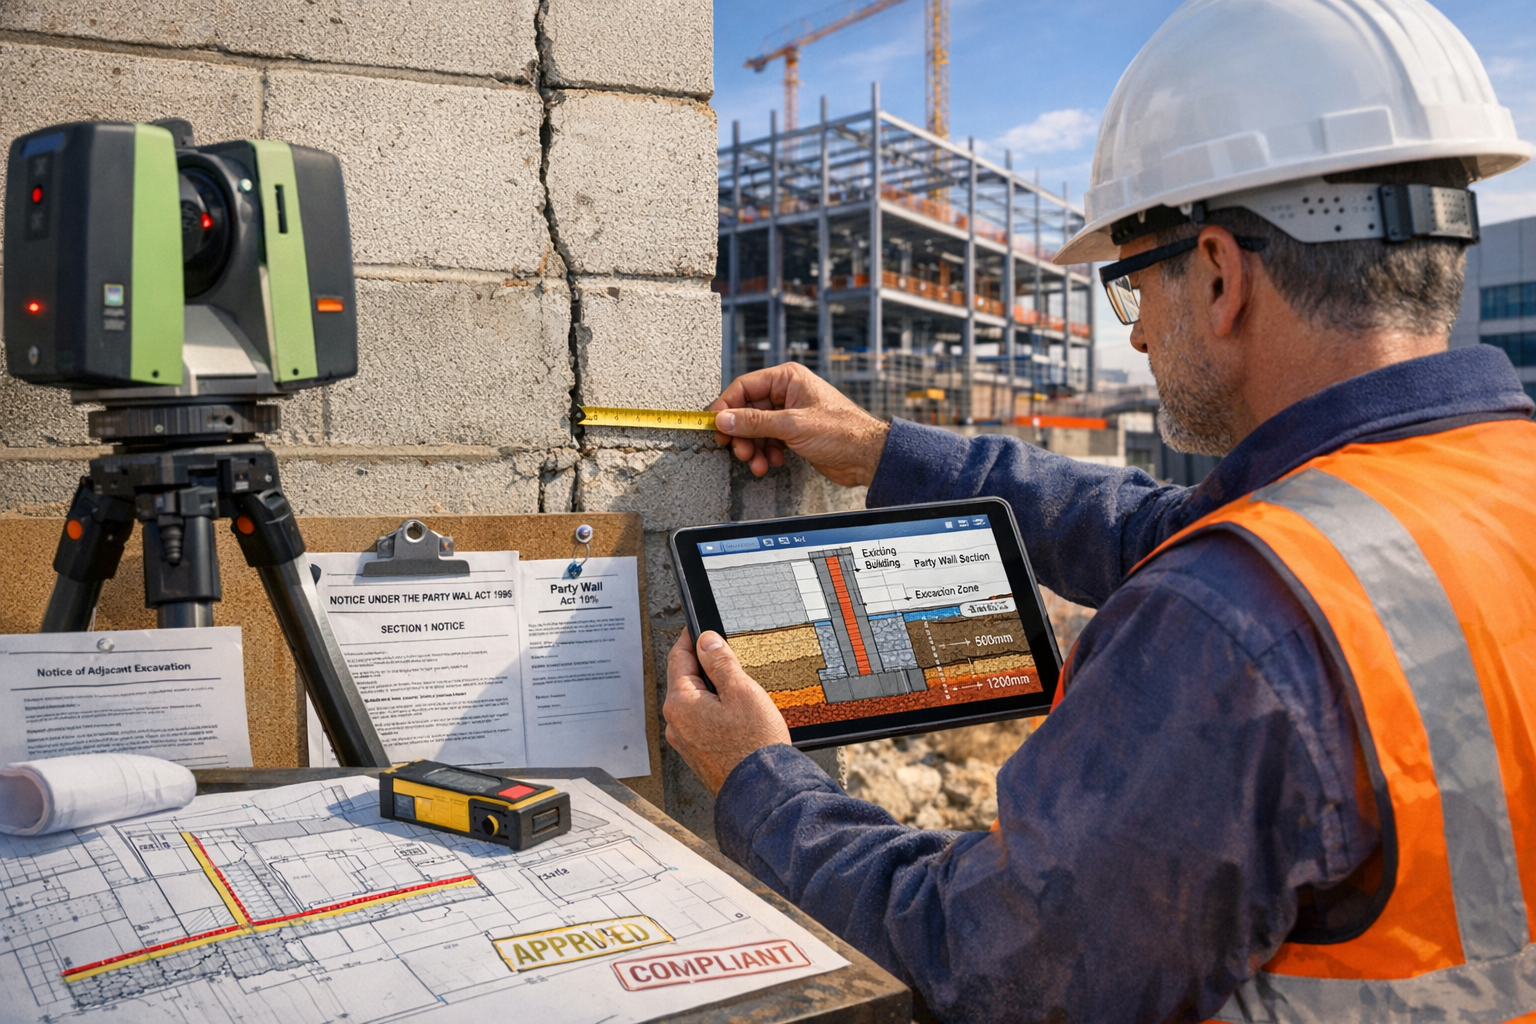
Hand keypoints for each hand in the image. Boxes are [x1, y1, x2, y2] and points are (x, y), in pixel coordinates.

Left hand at [664, 629, 790, 795]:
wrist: (762, 791)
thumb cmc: (754, 746)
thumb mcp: (742, 691)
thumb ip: (720, 662)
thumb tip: (706, 641)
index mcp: (680, 702)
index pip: (678, 657)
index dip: (691, 638)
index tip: (700, 627)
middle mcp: (676, 723)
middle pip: (685, 680)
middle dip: (704, 665)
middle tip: (727, 655)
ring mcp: (686, 742)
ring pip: (695, 703)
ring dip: (711, 690)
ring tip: (738, 688)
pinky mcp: (699, 755)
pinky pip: (702, 723)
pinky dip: (715, 711)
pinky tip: (737, 715)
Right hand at [710, 362, 890, 485]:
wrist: (866, 456)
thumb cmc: (842, 431)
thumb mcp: (792, 426)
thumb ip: (754, 422)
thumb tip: (724, 420)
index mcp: (788, 378)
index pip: (744, 387)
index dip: (726, 406)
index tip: (714, 425)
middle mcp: (787, 393)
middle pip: (747, 411)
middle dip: (741, 434)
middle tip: (739, 450)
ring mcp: (790, 414)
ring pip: (756, 429)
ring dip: (753, 448)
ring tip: (757, 463)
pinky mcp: (793, 432)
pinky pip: (767, 440)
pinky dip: (765, 453)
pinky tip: (771, 462)